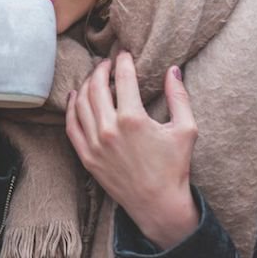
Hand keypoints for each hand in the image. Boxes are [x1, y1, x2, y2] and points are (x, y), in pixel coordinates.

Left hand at [65, 52, 199, 249]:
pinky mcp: (86, 156)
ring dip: (86, 84)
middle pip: (97, 86)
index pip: (123, 78)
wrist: (158, 203)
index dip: (123, 62)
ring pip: (81, 103)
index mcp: (133, 119)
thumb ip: (179, 97)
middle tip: (107, 62)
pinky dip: (71, 107)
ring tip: (95, 77)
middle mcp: (109, 129)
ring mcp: (94, 143)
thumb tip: (173, 69)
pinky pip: (71, 125)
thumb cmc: (175, 167)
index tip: (124, 54)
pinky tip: (75, 96)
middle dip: (101, 69)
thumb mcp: (185, 129)